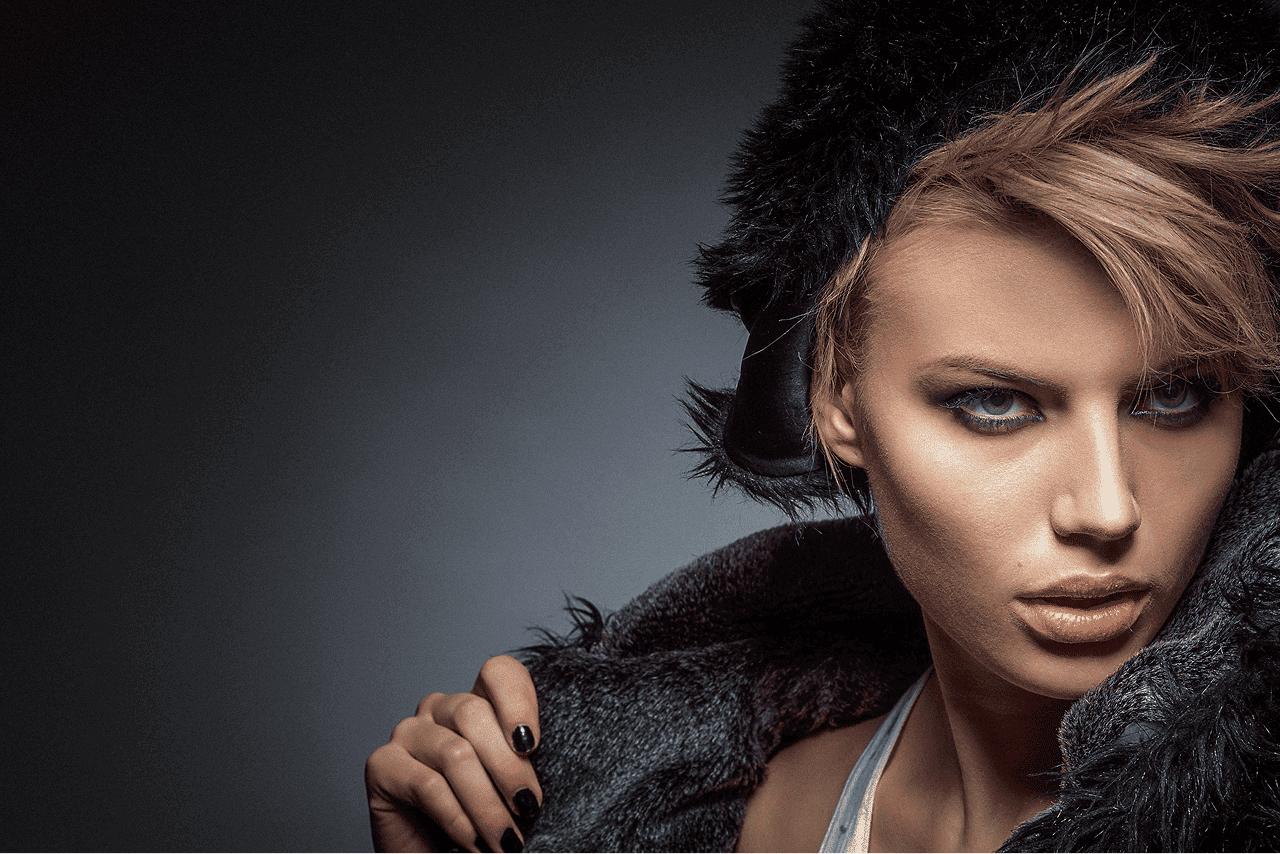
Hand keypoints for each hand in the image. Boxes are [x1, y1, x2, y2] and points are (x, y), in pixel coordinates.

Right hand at [366, 655, 541, 852]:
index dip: (518, 700)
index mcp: (478, 702)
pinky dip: (458, 819)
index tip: (532, 744)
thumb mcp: (515, 788)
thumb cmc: (483, 821)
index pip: (499, 672)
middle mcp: (440, 709)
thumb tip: (551, 778)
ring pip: (454, 754)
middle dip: (508, 768)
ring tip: (509, 841)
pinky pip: (427, 785)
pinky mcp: (382, 765)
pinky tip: (476, 843)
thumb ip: (526, 768)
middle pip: (475, 714)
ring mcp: (408, 732)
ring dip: (488, 805)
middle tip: (530, 808)